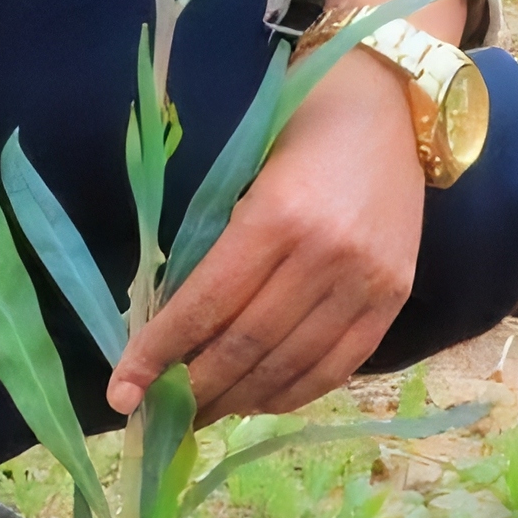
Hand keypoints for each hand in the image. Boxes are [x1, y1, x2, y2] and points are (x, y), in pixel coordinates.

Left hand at [112, 0, 449, 421]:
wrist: (388, 104)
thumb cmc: (298, 128)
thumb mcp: (243, 176)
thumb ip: (214, 247)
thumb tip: (167, 325)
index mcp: (277, 216)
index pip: (207, 304)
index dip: (159, 354)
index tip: (121, 389)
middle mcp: (325, 256)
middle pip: (246, 345)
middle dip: (194, 387)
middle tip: (158, 410)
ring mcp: (366, 281)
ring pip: (290, 366)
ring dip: (239, 399)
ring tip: (202, 413)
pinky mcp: (395, 297)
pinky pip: (338, 366)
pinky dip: (293, 392)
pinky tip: (259, 400)